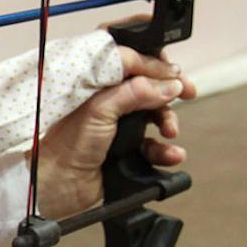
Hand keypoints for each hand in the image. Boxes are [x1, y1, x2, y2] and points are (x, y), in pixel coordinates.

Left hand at [31, 50, 196, 218]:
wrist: (59, 187)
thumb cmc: (66, 146)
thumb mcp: (100, 110)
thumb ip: (135, 92)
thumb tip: (168, 83)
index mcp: (97, 83)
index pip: (130, 59)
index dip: (153, 61)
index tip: (172, 71)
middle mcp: (108, 100)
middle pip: (148, 83)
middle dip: (170, 88)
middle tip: (188, 91)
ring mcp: (118, 124)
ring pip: (155, 113)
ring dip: (168, 120)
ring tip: (170, 131)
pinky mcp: (127, 149)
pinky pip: (155, 144)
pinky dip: (166, 149)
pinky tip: (170, 153)